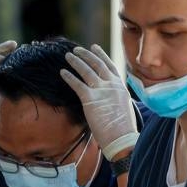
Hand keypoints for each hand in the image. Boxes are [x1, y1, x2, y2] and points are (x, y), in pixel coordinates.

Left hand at [61, 44, 138, 160]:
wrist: (122, 139)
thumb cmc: (122, 129)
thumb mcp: (123, 108)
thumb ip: (115, 98)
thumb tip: (108, 99)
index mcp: (120, 87)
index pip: (109, 66)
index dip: (101, 55)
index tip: (94, 47)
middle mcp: (111, 85)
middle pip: (97, 64)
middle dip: (86, 55)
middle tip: (76, 50)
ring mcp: (101, 91)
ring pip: (86, 71)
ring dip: (76, 62)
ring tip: (68, 56)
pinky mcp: (90, 99)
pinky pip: (77, 84)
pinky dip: (69, 77)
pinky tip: (63, 72)